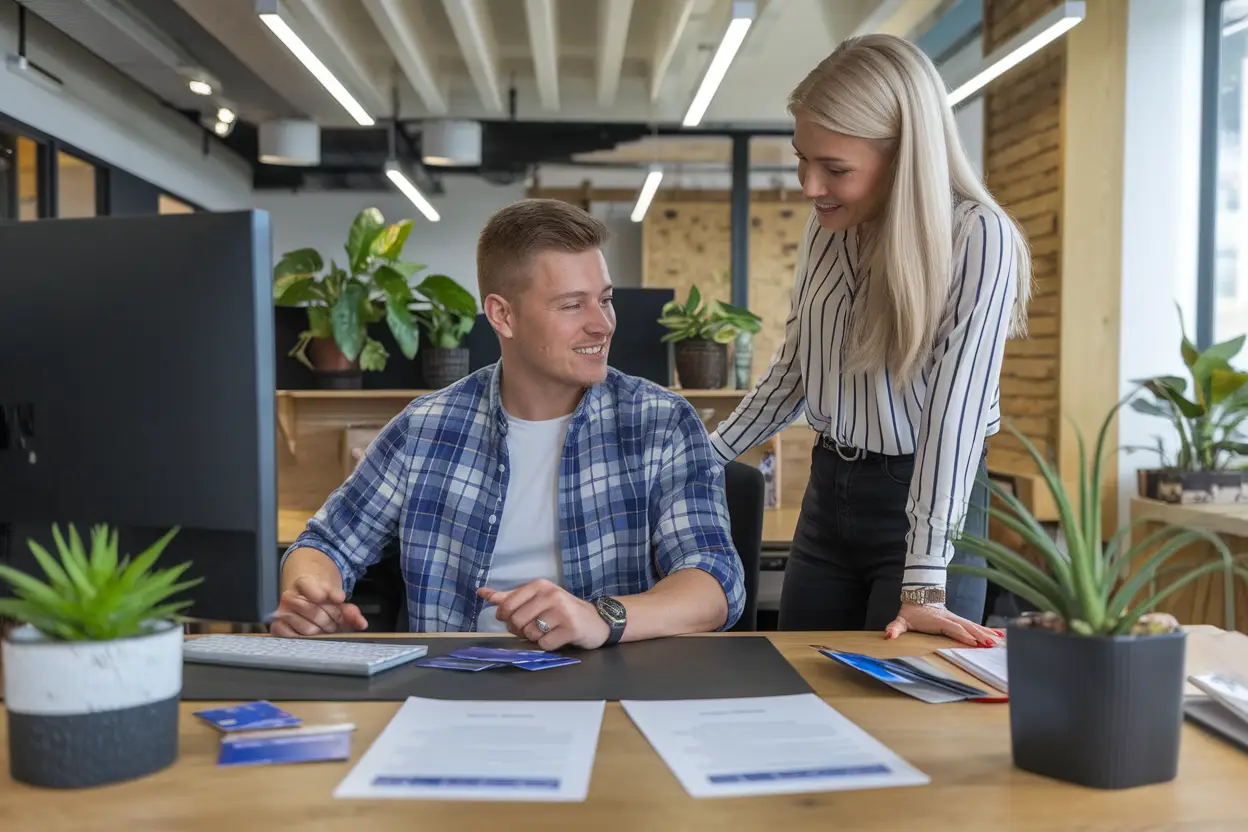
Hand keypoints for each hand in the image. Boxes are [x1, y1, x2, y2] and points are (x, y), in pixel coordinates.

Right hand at [269, 575, 367, 637]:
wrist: (306, 598)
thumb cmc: (323, 601)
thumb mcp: (338, 601)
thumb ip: (350, 610)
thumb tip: (361, 623)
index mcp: (303, 583)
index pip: (311, 587)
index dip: (327, 594)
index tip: (339, 599)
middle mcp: (290, 596)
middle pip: (314, 611)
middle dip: (330, 619)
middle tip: (336, 622)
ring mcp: (282, 612)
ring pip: (307, 628)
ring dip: (321, 632)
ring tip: (327, 628)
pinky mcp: (277, 626)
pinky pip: (290, 636)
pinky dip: (305, 639)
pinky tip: (314, 635)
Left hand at [477, 579, 609, 649]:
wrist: (595, 620)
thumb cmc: (562, 610)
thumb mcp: (536, 598)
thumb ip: (509, 597)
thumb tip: (482, 593)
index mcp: (539, 585)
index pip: (507, 605)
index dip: (507, 618)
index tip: (518, 619)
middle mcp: (550, 594)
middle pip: (517, 621)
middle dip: (522, 630)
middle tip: (536, 627)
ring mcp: (561, 611)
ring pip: (530, 633)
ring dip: (536, 638)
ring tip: (549, 631)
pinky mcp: (570, 628)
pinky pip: (544, 644)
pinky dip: (548, 646)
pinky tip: (558, 638)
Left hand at [884, 603, 1003, 646]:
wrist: (918, 598)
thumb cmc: (911, 613)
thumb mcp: (901, 620)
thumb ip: (895, 628)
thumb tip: (888, 635)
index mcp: (938, 620)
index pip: (952, 628)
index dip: (962, 634)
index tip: (973, 642)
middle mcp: (950, 618)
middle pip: (967, 627)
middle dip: (980, 635)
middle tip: (991, 644)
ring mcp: (956, 618)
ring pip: (974, 626)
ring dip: (987, 633)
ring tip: (1000, 640)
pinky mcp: (960, 620)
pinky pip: (975, 626)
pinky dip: (987, 630)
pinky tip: (999, 634)